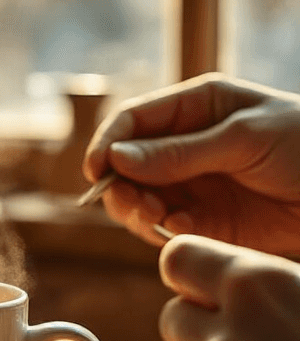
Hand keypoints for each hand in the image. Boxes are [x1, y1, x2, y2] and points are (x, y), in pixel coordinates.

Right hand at [83, 73, 299, 256]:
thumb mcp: (244, 139)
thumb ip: (181, 152)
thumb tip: (117, 158)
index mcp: (197, 107)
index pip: (134, 121)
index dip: (107, 143)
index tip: (97, 171)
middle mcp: (188, 145)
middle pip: (129, 165)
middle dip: (122, 186)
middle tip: (134, 205)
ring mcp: (197, 185)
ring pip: (142, 200)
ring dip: (139, 212)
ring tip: (157, 220)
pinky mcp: (209, 223)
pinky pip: (169, 228)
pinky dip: (166, 233)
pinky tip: (185, 232)